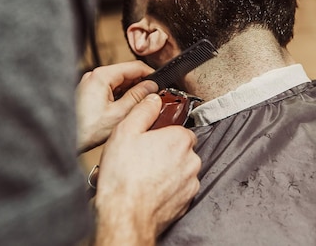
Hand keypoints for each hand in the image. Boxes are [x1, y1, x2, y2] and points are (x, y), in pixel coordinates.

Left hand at [75, 61, 157, 153]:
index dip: (151, 74)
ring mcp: (89, 84)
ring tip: (139, 106)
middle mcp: (93, 76)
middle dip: (141, 85)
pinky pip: (109, 90)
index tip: (161, 84)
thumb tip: (152, 87)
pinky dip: (119, 97)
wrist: (62, 141)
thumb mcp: (119, 114)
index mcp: (101, 76)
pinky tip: (125, 110)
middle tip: (153, 98)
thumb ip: (138, 97)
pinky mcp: (87, 93)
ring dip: (130, 92)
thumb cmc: (85, 130)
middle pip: (126, 74)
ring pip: (118, 82)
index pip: (134, 66)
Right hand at [94, 94, 200, 244]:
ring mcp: (191, 183)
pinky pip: (178, 189)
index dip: (163, 133)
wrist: (125, 216)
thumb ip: (144, 110)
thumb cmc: (123, 176)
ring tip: (142, 176)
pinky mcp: (186, 202)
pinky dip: (167, 188)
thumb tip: (153, 99)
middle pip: (181, 150)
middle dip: (165, 152)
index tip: (149, 139)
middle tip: (142, 158)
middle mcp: (192, 160)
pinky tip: (148, 190)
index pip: (180, 129)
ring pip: (181, 170)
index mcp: (180, 140)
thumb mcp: (126, 131)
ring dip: (167, 171)